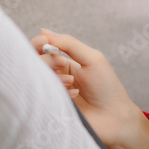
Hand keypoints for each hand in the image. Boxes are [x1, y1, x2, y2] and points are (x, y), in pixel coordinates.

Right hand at [31, 29, 148, 148]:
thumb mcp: (92, 58)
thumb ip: (69, 43)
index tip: (45, 43)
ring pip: (35, 78)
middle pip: (34, 62)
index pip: (39, 48)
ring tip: (72, 84)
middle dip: (47, 61)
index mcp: (63, 62)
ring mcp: (50, 92)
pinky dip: (57, 91)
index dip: (38, 44)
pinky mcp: (49, 108)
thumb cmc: (106, 87)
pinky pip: (40, 96)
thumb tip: (44, 31)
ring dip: (54, 77)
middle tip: (63, 66)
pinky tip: (73, 96)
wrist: (114, 117)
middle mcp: (54, 76)